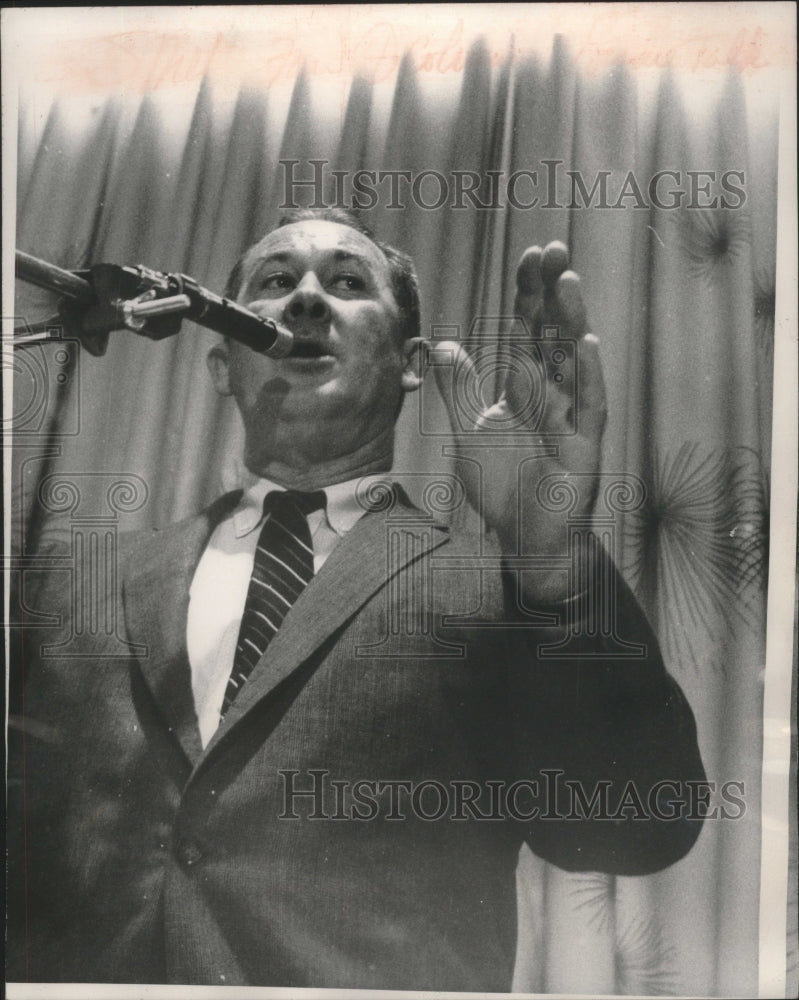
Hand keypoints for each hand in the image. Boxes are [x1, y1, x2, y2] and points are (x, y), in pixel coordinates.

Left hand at [430, 241, 606, 604]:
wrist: (524, 536)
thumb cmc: (502, 484)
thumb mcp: (469, 431)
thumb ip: (458, 389)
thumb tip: (441, 345)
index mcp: (524, 386)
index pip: (527, 331)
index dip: (527, 295)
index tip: (530, 256)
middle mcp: (551, 393)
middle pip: (553, 334)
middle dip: (552, 293)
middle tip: (554, 250)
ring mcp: (571, 416)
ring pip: (572, 361)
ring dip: (571, 321)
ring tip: (567, 281)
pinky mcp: (585, 445)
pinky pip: (589, 405)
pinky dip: (586, 375)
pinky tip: (585, 344)